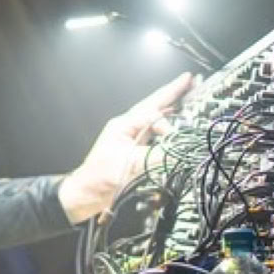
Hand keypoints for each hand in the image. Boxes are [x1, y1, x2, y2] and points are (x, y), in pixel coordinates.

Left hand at [58, 70, 195, 223]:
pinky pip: (152, 132)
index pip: (151, 115)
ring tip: (184, 94)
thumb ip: (155, 157)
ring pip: (153, 115)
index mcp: (123, 125)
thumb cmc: (101, 178)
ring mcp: (130, 137)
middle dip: (171, 92)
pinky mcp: (134, 149)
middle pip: (152, 105)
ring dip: (169, 105)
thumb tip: (178, 153)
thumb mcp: (129, 166)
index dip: (166, 125)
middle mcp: (127, 127)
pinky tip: (173, 123)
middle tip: (188, 79)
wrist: (86, 193)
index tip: (175, 139)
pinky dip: (165, 125)